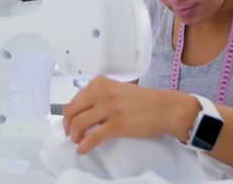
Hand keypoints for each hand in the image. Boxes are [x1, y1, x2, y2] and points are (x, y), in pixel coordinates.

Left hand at [62, 75, 198, 153]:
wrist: (165, 108)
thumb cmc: (143, 101)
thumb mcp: (117, 89)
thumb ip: (99, 96)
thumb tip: (82, 111)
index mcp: (100, 83)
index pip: (74, 100)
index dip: (69, 115)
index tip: (71, 123)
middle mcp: (101, 93)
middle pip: (71, 112)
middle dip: (67, 126)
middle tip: (72, 134)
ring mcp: (108, 108)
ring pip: (78, 124)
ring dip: (74, 136)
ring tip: (78, 141)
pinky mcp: (116, 125)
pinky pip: (92, 138)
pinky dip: (84, 146)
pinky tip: (83, 150)